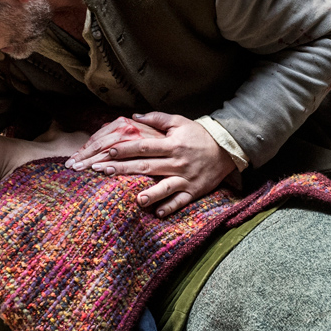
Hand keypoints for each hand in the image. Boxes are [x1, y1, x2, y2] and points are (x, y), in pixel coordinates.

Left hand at [66, 113, 235, 217]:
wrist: (226, 149)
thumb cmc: (198, 135)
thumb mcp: (180, 122)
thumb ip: (157, 118)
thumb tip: (134, 116)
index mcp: (172, 144)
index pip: (144, 147)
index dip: (126, 149)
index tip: (108, 152)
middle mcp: (178, 162)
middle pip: (148, 166)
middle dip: (125, 169)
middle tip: (104, 172)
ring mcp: (186, 178)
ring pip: (166, 187)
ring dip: (152, 194)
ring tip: (138, 200)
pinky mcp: (194, 191)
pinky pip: (180, 201)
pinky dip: (170, 207)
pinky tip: (157, 213)